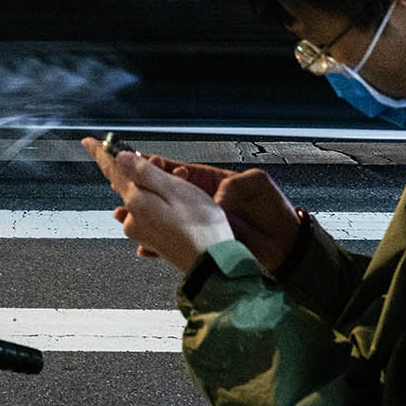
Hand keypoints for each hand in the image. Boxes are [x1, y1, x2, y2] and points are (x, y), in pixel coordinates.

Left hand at [83, 139, 236, 272]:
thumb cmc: (200, 227)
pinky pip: (150, 212)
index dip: (101, 152)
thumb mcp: (174, 189)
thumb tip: (120, 157)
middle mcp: (133, 218)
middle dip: (143, 168)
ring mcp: (142, 231)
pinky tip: (177, 203)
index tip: (89, 141)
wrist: (213, 264)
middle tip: (162, 163)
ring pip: (142, 197)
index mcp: (136, 201)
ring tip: (181, 181)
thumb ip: (144, 173)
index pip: (112, 170)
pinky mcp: (153, 240)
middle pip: (128, 183)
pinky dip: (161, 201)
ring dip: (156, 186)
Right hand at [136, 156, 303, 271]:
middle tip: (120, 190)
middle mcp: (199, 200)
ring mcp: (198, 222)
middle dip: (139, 192)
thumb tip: (217, 198)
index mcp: (209, 180)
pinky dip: (158, 243)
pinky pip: (175, 241)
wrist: (285, 243)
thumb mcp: (255, 184)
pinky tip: (144, 246)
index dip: (152, 165)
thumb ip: (233, 186)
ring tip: (123, 216)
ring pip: (164, 218)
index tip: (131, 159)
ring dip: (143, 218)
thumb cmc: (272, 209)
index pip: (175, 169)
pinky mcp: (202, 242)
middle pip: (161, 194)